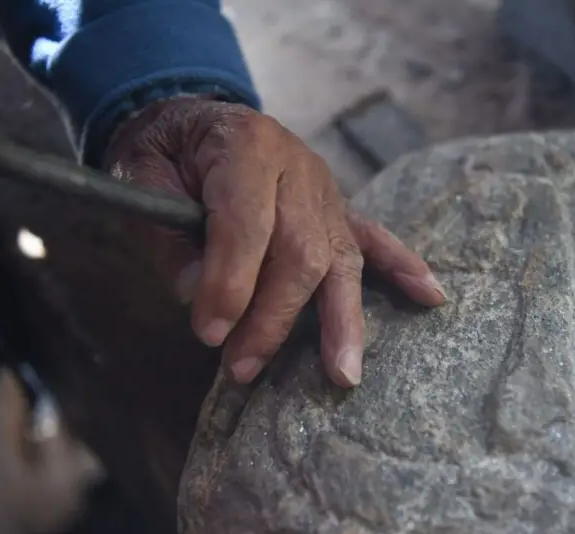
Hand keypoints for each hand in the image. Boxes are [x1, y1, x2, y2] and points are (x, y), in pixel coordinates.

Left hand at [104, 96, 445, 387]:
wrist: (198, 116)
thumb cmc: (166, 150)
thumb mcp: (142, 176)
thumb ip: (168, 235)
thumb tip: (202, 299)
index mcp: (246, 147)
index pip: (247, 224)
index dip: (230, 283)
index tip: (209, 334)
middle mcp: (298, 168)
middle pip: (302, 252)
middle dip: (274, 318)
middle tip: (242, 368)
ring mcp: (326, 190)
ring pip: (340, 260)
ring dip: (341, 321)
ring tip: (343, 375)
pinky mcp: (339, 209)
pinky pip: (375, 240)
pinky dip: (402, 269)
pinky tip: (432, 295)